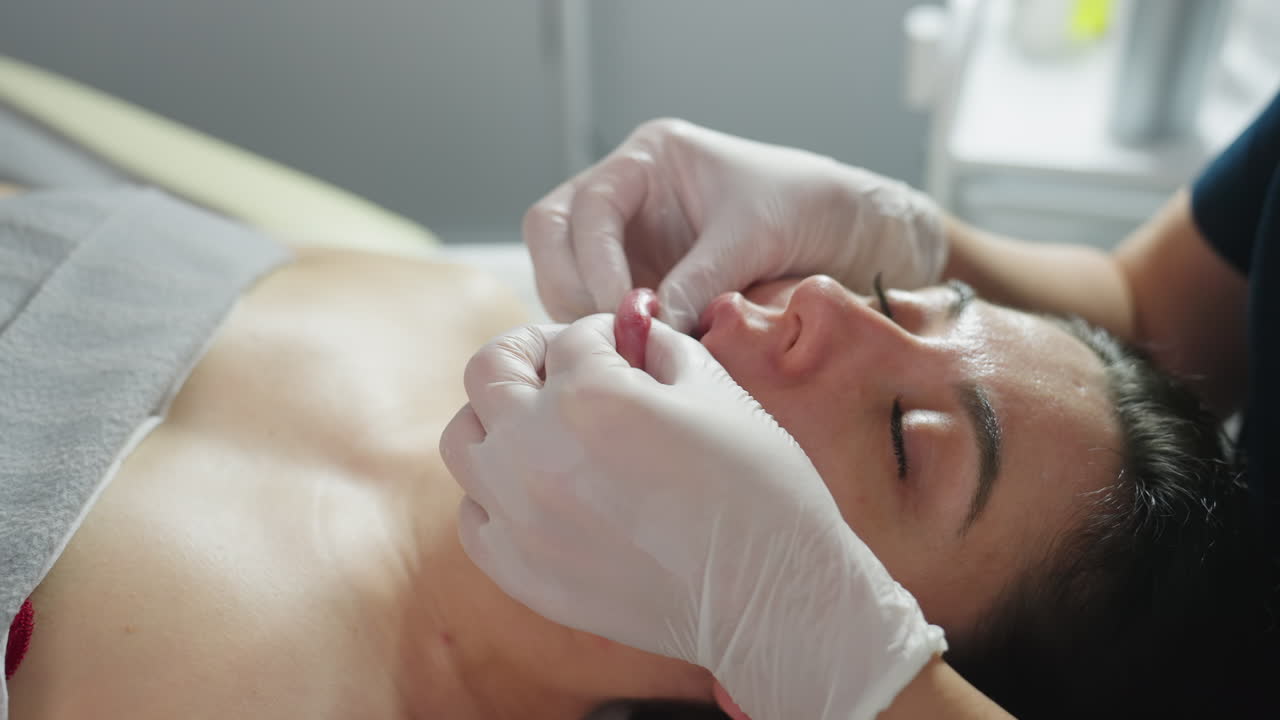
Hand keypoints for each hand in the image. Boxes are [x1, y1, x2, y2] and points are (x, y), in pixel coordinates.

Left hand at [440, 315, 944, 719]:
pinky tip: (544, 491)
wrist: (770, 597)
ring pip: (462, 439)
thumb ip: (656, 342)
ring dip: (497, 419)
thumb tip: (623, 327)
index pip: (569, 337)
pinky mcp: (521, 573)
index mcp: (589, 396)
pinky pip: (474, 514)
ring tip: (541, 427)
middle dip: (530, 356)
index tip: (626, 349)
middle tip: (563, 367)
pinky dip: (496, 491)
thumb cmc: (759, 485)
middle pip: (488, 371)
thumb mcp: (716, 388)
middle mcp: (536, 452)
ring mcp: (520, 518)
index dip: (604, 334)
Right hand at [523, 118, 946, 332]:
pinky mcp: (640, 281)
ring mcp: (628, 240)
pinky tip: (643, 353)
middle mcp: (626, 195)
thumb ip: (701, 277)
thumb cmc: (806, 207)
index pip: (585, 206)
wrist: (846, 233)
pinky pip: (600, 307)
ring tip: (634, 348)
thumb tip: (652, 325)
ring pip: (566, 276)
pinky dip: (612, 331)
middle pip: (553, 236)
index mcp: (648, 159)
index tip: (623, 309)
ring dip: (587, 316)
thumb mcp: (755, 234)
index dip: (594, 261)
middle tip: (613, 333)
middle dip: (572, 287)